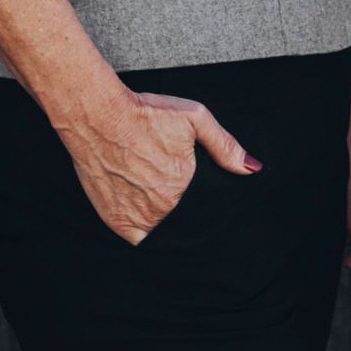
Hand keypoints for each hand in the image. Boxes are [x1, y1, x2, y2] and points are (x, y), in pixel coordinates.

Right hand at [55, 86, 257, 244]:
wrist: (98, 117)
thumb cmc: (146, 114)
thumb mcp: (195, 118)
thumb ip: (224, 146)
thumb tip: (251, 168)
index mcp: (183, 186)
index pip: (202, 206)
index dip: (199, 200)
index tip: (188, 185)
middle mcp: (160, 207)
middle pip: (180, 216)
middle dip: (180, 204)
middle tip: (165, 179)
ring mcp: (136, 217)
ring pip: (159, 228)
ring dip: (161, 217)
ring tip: (151, 187)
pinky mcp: (115, 220)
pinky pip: (136, 236)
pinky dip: (141, 226)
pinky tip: (139, 202)